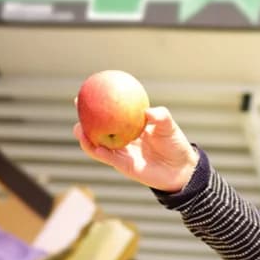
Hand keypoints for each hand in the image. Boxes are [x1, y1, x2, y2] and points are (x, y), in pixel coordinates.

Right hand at [73, 105, 198, 192]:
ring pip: (98, 144)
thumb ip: (160, 116)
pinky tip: (94, 146)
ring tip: (78, 129)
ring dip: (86, 138)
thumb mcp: (168, 125)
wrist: (180, 168)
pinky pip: (108, 158)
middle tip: (78, 106)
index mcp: (131, 125)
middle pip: (99, 127)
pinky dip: (99, 152)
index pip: (113, 111)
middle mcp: (123, 137)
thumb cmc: (174, 143)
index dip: (100, 102)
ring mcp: (121, 151)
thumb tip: (147, 111)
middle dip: (86, 117)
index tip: (89, 90)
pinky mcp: (123, 166)